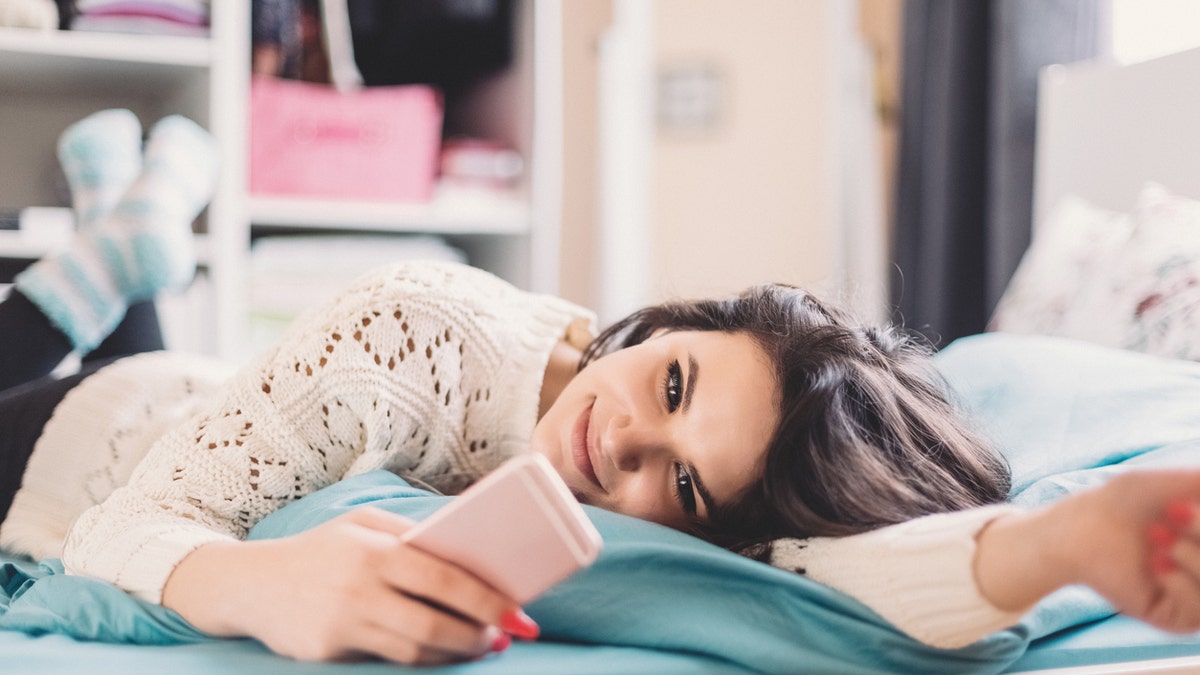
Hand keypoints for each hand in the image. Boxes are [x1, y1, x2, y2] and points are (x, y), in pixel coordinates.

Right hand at [162, 506, 539, 664]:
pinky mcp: (327, 653)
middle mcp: (356, 588)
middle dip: (476, 635)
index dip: (486, 600)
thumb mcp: (363, 524)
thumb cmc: (321, 549)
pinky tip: (441, 653)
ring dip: (454, 652)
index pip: (443, 578)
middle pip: (432, 624)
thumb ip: (411, 536)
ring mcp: (340, 624)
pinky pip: (387, 659)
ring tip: (480, 645)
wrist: (250, 583)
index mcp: (372, 549)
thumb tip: (472, 549)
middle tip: (502, 637)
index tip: (516, 612)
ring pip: (413, 650)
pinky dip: (421, 659)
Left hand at [1058, 470, 1199, 631]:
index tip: (1183, 505)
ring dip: (1196, 558)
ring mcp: (1194, 596)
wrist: (1079, 527)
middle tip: (1175, 513)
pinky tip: (1156, 564)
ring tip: (1158, 536)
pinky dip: (1183, 583)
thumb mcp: (1173, 485)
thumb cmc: (1123, 502)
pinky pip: (1199, 612)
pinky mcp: (1175, 617)